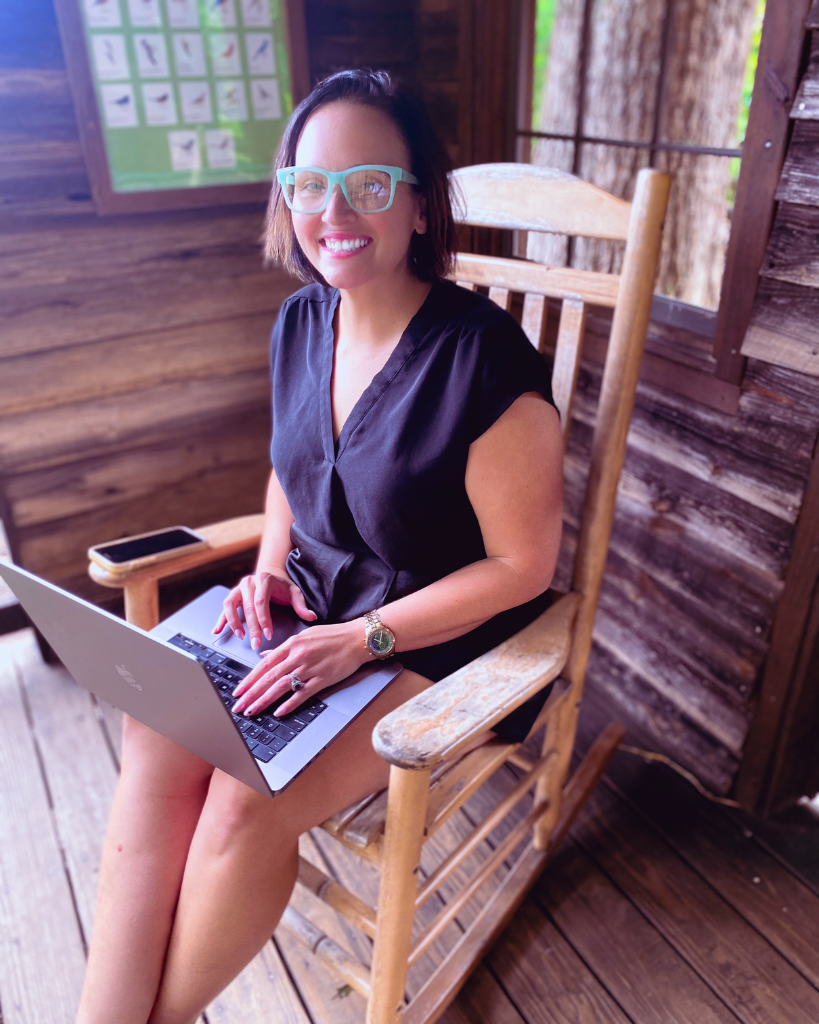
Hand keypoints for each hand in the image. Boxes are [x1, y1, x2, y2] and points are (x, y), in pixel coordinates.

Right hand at [212, 568, 316, 649]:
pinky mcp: (232, 595)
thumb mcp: (294, 592)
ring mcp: (238, 588)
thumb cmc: (282, 586)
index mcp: (264, 580)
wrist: (270, 575)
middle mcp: (248, 583)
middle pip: (247, 607)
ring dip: (233, 622)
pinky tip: (217, 631)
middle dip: (251, 627)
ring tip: (240, 637)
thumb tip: (311, 616)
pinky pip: (224, 608)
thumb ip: (301, 605)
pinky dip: (220, 620)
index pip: (261, 602)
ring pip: (230, 605)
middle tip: (256, 643)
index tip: (268, 634)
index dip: (263, 619)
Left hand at [230, 619, 369, 718]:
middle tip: (238, 706)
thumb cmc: (332, 636)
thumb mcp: (304, 636)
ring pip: (282, 686)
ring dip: (264, 700)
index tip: (238, 691)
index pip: (264, 664)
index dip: (249, 679)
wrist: (357, 638)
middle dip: (251, 694)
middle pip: (269, 677)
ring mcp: (310, 667)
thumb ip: (283, 648)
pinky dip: (290, 703)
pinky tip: (279, 712)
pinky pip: (303, 693)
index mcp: (291, 644)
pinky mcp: (323, 678)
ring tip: (252, 711)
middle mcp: (298, 655)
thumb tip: (264, 656)